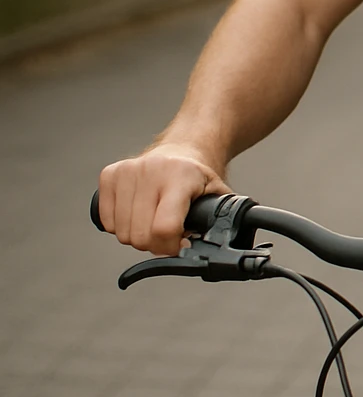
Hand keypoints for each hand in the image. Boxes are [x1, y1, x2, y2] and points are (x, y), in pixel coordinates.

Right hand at [97, 144, 230, 256]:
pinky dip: (119, 227)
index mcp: (181, 176)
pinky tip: (136, 214)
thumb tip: (222, 246)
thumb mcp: (218, 195)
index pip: (164, 226)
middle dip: (155, 244)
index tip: (179, 245)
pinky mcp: (110, 174)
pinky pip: (105, 221)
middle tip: (167, 234)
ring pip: (121, 232)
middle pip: (140, 235)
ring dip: (137, 236)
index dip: (170, 246)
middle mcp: (151, 170)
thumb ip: (220, 220)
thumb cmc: (197, 177)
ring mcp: (127, 171)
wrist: (182, 149)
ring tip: (153, 222)